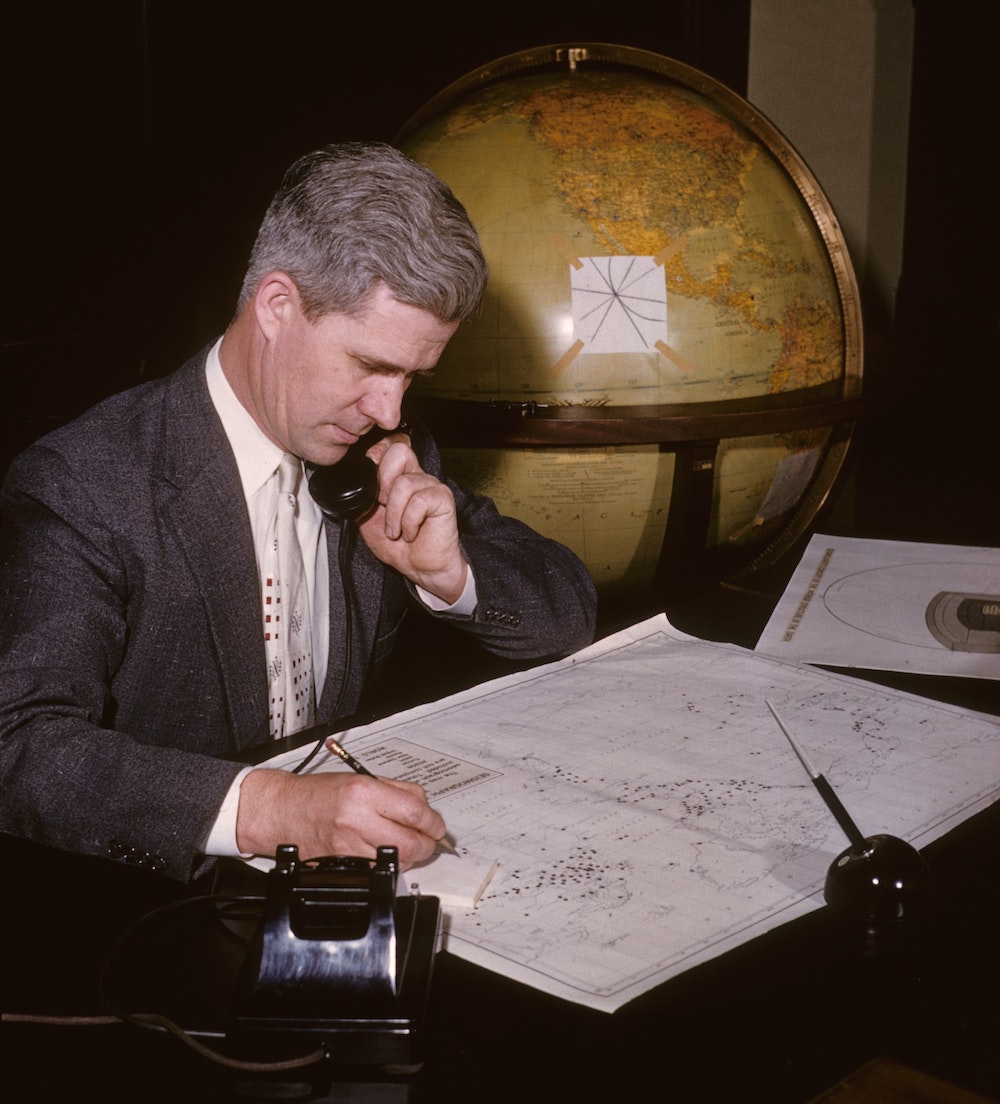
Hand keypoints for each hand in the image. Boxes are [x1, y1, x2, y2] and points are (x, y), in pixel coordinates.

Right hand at [235, 767, 448, 868]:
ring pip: (397, 861)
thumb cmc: (319, 793)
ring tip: (406, 843)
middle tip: (429, 839)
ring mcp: (348, 847)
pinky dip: (390, 864)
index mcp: (363, 792)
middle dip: (427, 844)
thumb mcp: (362, 778)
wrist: (284, 811)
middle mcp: (356, 820)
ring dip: (411, 856)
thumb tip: (426, 810)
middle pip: (410, 843)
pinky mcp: (342, 866)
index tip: (437, 826)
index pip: (413, 812)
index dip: (433, 822)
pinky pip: (379, 871)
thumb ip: (398, 792)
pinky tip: (386, 852)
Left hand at [358, 437, 468, 602]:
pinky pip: (418, 501)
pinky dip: (408, 522)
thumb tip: (350, 486)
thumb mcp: (368, 521)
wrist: (422, 569)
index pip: (392, 445)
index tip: (371, 476)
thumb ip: (361, 499)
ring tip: (396, 531)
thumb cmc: (401, 547)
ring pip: (403, 484)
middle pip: (399, 451)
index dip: (379, 452)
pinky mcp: (443, 499)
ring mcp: (431, 486)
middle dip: (384, 480)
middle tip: (383, 505)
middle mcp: (417, 477)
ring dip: (394, 515)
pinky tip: (411, 533)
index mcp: (400, 477)